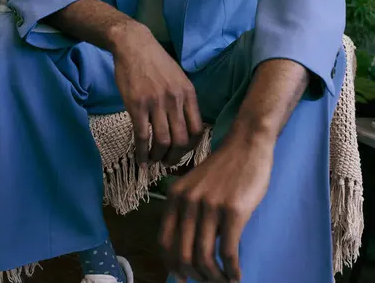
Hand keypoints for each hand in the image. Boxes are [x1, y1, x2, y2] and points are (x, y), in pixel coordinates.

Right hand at [112, 23, 202, 166]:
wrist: (134, 45)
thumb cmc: (156, 61)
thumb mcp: (178, 77)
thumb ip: (183, 99)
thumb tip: (186, 123)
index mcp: (188, 93)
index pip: (198, 129)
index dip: (192, 147)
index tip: (184, 152)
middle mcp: (175, 100)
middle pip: (182, 140)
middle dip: (176, 157)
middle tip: (168, 162)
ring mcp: (156, 103)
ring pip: (163, 142)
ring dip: (159, 157)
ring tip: (154, 161)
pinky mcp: (137, 106)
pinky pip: (142, 136)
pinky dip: (142, 153)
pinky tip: (140, 159)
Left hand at [159, 133, 273, 282]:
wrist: (247, 144)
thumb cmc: (225, 168)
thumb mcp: (196, 185)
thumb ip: (188, 210)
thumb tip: (186, 250)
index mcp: (176, 196)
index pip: (165, 242)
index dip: (173, 266)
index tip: (184, 277)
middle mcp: (189, 201)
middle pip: (183, 255)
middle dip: (195, 276)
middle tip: (207, 282)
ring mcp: (210, 206)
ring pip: (204, 258)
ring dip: (214, 278)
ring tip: (224, 281)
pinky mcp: (234, 210)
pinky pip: (228, 252)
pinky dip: (232, 271)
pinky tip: (236, 276)